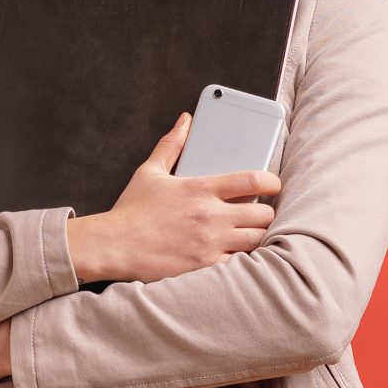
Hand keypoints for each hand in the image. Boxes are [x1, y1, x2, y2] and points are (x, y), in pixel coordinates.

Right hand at [68, 113, 280, 283]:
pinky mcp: (205, 267)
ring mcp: (211, 243)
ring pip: (256, 240)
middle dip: (265, 213)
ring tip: (249, 234)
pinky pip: (239, 264)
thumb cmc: (131, 211)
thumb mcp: (150, 172)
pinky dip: (241, 259)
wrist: (114, 246)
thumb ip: (172, 144)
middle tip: (258, 214)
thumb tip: (185, 120)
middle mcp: (211, 216)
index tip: (274, 185)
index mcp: (202, 188)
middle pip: (263, 214)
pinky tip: (234, 255)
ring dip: (256, 236)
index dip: (272, 182)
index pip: (253, 180)